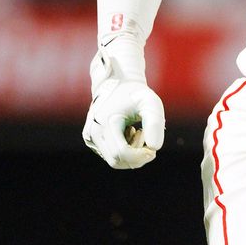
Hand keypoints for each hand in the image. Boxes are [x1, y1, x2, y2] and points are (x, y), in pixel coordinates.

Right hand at [82, 48, 164, 169]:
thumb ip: (155, 123)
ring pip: (114, 160)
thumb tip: (155, 148)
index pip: (121, 153)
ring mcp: (90, 137)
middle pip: (117, 161)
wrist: (116, 83)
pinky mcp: (91, 140)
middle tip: (145, 135)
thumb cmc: (136, 93)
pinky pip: (111, 155)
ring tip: (137, 131)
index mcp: (104, 122)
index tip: (153, 148)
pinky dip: (124, 150)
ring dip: (131, 153)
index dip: (140, 156)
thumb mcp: (150, 102)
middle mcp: (93, 132)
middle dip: (136, 155)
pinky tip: (128, 132)